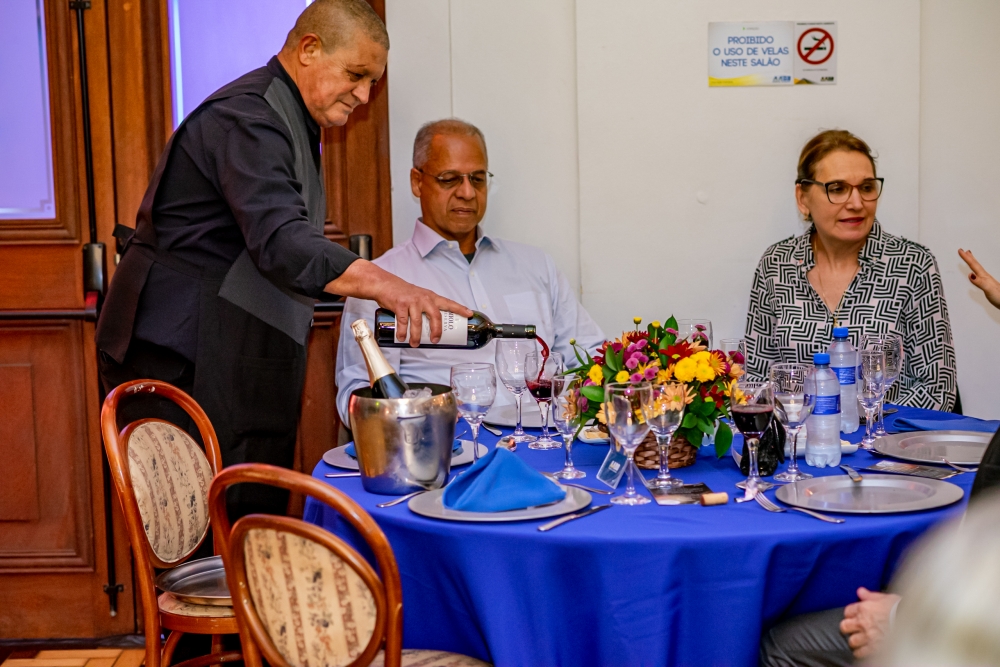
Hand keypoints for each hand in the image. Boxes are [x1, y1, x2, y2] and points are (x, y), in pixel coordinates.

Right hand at [325, 260, 472, 346]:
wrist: (385, 284)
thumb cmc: (403, 293)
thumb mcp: (419, 297)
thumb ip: (426, 308)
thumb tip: (432, 327)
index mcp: (431, 297)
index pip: (449, 303)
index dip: (460, 309)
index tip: (470, 314)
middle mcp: (424, 298)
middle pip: (436, 316)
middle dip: (437, 330)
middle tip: (435, 340)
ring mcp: (412, 301)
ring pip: (418, 322)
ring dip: (416, 335)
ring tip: (414, 343)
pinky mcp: (400, 304)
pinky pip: (404, 321)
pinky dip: (403, 332)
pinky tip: (402, 338)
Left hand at [839, 587, 899, 659]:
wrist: (913, 622)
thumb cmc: (901, 609)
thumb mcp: (886, 598)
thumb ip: (871, 596)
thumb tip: (861, 591)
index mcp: (864, 608)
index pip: (847, 611)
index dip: (851, 614)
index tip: (855, 616)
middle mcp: (863, 622)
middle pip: (844, 627)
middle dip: (848, 628)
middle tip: (853, 629)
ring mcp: (868, 636)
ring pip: (851, 641)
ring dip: (855, 641)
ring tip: (859, 641)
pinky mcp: (874, 648)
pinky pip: (860, 652)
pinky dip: (860, 652)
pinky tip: (864, 650)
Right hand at [959, 248, 999, 309]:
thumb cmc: (999, 296)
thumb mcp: (988, 289)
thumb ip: (979, 282)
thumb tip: (970, 275)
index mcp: (984, 276)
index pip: (973, 265)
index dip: (966, 258)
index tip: (961, 251)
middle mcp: (985, 277)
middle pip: (975, 265)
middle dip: (969, 257)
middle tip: (963, 251)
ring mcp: (986, 280)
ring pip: (977, 268)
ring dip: (972, 262)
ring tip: (969, 257)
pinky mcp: (986, 285)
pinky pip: (978, 275)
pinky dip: (974, 271)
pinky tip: (974, 273)